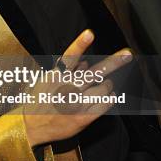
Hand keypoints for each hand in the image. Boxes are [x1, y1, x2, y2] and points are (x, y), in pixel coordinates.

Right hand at [24, 29, 131, 146]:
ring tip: (103, 85)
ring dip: (107, 85)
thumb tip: (86, 62)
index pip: (70, 56)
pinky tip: (106, 96)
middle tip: (128, 54)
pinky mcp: (83, 118)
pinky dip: (110, 97)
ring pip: (104, 88)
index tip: (90, 34)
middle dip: (114, 62)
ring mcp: (76, 104)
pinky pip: (106, 104)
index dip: (80, 44)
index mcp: (56, 76)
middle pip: (95, 72)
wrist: (32, 127)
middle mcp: (67, 88)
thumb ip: (66, 69)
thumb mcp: (47, 79)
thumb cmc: (40, 99)